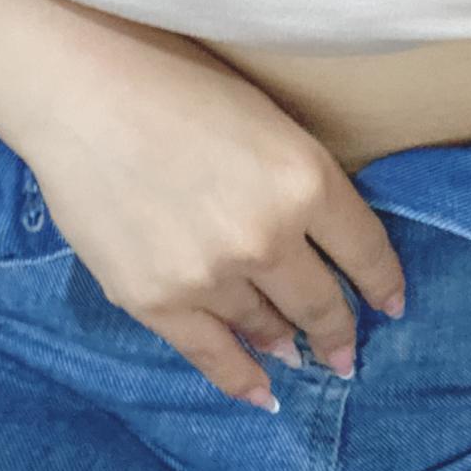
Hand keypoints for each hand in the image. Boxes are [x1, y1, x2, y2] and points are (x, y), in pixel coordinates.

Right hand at [0, 10, 405, 409]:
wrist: (78, 89)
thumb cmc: (173, 79)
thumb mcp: (265, 117)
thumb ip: (297, 178)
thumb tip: (313, 236)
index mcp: (306, 179)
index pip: (365, 250)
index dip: (383, 283)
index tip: (392, 304)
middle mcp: (269, 237)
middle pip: (321, 301)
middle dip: (339, 330)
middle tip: (346, 352)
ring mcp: (211, 275)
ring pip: (267, 327)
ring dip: (287, 343)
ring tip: (295, 353)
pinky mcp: (157, 299)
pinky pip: (211, 354)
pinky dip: (240, 378)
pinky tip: (261, 391)